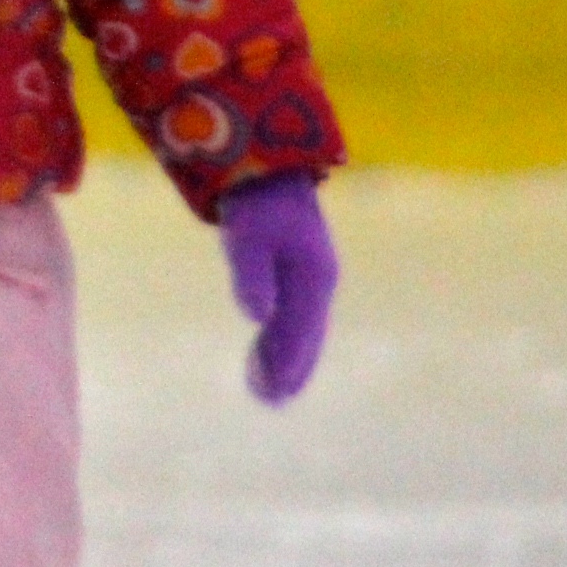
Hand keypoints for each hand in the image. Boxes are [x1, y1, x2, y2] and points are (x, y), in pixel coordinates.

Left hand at [218, 173, 337, 405]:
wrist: (268, 167)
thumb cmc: (256, 201)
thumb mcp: (247, 236)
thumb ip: (252, 275)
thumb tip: (258, 316)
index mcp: (314, 276)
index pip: (301, 329)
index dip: (288, 362)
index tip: (273, 391)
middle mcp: (318, 280)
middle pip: (306, 333)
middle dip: (289, 367)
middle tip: (269, 399)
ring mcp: (311, 275)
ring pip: (302, 327)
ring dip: (286, 357)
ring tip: (266, 388)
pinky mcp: (298, 270)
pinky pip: (295, 314)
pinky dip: (283, 338)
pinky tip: (266, 352)